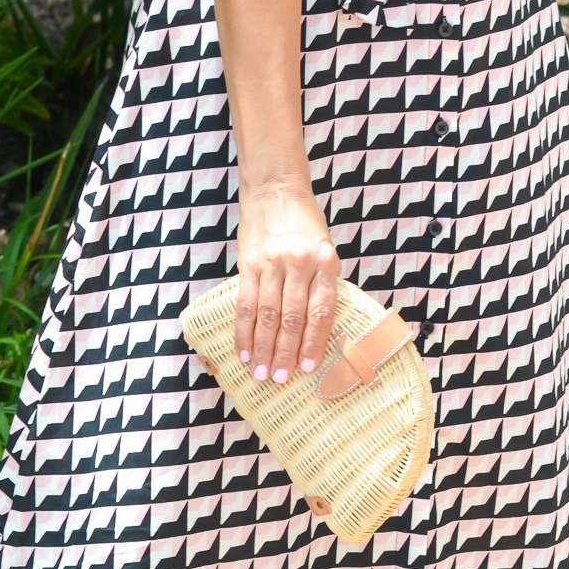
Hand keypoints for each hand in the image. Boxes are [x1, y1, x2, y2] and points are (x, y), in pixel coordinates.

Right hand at [235, 185, 339, 383]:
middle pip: (292, 318)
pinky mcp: (249, 262)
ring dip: (262, 348)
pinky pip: (245, 303)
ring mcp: (272, 262)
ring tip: (260, 372)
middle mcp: (299, 262)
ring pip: (267, 315)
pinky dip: (243, 331)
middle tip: (279, 379)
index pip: (321, 311)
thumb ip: (321, 284)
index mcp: (326, 261)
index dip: (313, 343)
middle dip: (285, 353)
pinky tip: (242, 350)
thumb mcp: (324, 249)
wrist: (276, 190)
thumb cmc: (305, 225)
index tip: (307, 368)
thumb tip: (316, 332)